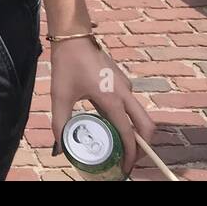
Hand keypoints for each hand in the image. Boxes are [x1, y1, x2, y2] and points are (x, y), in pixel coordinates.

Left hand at [50, 37, 155, 174]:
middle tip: (129, 160)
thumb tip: (60, 147)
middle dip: (143, 147)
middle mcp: (125, 93)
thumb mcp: (59, 95)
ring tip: (117, 144)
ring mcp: (126, 85)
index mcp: (112, 100)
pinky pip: (131, 104)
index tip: (125, 169)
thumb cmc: (67, 64)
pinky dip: (127, 118)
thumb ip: (60, 123)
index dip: (131, 156)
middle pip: (147, 126)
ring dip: (135, 132)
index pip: (129, 135)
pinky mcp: (123, 80)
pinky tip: (108, 122)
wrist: (73, 36)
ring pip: (140, 115)